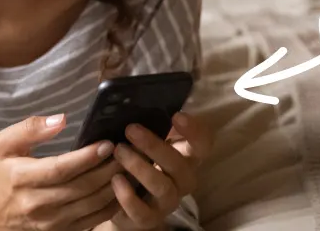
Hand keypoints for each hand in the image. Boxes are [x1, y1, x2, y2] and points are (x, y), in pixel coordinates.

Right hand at [0, 113, 123, 230]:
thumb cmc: (5, 174)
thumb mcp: (5, 145)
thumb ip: (30, 128)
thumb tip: (60, 119)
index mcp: (21, 178)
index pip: (60, 168)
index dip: (87, 157)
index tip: (107, 144)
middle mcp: (36, 203)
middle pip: (81, 187)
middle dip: (108, 169)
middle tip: (126, 153)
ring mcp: (50, 222)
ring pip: (91, 204)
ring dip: (114, 186)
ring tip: (128, 167)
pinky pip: (94, 219)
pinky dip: (112, 204)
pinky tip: (121, 187)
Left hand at [105, 112, 212, 230]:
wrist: (123, 204)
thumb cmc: (139, 163)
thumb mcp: (147, 143)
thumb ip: (151, 124)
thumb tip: (136, 100)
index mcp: (187, 158)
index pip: (204, 144)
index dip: (195, 130)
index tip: (176, 115)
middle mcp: (182, 180)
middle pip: (179, 164)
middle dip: (154, 145)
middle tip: (130, 129)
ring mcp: (167, 202)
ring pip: (162, 186)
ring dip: (139, 166)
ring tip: (118, 151)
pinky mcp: (148, 219)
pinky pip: (141, 211)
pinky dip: (127, 195)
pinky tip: (115, 179)